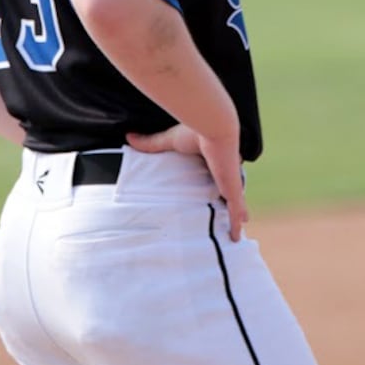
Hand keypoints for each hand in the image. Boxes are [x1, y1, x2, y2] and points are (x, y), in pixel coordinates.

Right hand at [126, 125, 248, 241]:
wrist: (213, 126)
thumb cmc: (195, 129)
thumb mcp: (169, 140)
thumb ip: (151, 143)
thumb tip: (128, 137)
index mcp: (214, 159)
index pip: (217, 174)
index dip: (217, 182)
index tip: (214, 190)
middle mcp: (225, 172)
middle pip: (228, 191)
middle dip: (229, 202)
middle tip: (224, 215)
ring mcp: (231, 181)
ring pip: (235, 203)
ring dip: (236, 217)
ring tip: (233, 233)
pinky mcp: (232, 189)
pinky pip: (236, 210)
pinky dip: (235, 224)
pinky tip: (234, 237)